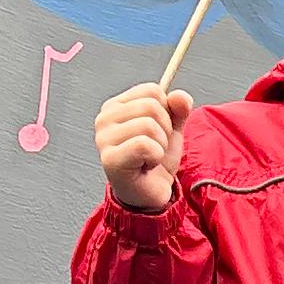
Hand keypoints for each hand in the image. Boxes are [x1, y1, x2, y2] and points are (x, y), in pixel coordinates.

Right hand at [95, 83, 192, 212]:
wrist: (150, 193)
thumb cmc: (155, 160)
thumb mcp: (171, 128)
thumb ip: (177, 109)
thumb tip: (179, 96)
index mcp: (116, 106)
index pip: (152, 90)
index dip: (166, 111)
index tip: (157, 130)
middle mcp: (104, 118)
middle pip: (152, 106)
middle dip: (164, 129)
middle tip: (154, 147)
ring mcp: (104, 139)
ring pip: (149, 125)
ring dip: (160, 145)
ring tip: (149, 157)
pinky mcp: (110, 159)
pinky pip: (145, 145)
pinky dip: (155, 156)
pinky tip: (146, 165)